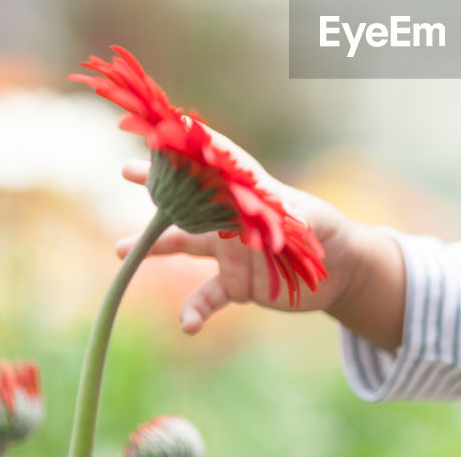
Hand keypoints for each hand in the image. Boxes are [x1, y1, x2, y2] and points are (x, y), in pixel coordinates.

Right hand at [116, 130, 404, 349]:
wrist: (340, 273)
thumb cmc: (330, 233)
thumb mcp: (318, 222)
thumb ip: (302, 219)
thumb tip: (293, 218)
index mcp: (252, 196)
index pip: (219, 166)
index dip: (193, 149)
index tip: (163, 135)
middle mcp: (233, 221)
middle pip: (191, 200)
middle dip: (159, 186)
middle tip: (127, 170)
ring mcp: (230, 252)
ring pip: (184, 244)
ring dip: (154, 247)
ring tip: (120, 250)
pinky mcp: (236, 285)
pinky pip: (206, 298)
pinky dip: (193, 312)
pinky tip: (187, 326)